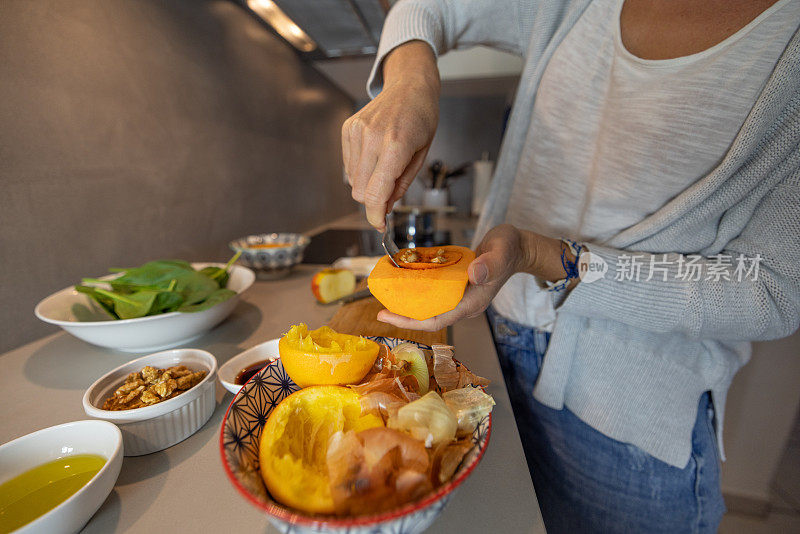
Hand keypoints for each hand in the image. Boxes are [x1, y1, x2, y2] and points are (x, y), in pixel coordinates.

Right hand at [342, 41, 439, 229]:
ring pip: (353, 181)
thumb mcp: (421, 156)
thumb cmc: (421, 119)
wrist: (409, 85)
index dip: (376, 216)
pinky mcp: (347, 129)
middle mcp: (372, 138)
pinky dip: (361, 169)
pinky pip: (349, 165)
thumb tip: (384, 209)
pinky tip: (376, 154)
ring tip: (386, 163)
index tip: (379, 225)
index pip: (376, 193)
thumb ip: (401, 185)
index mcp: (396, 145)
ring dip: (368, 183)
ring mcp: (356, 132)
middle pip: (361, 192)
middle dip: (374, 200)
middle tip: (390, 191)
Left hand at [377, 225, 530, 330]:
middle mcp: (465, 305)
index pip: (437, 320)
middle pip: (430, 318)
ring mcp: (462, 299)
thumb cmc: (509, 248)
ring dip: (409, 306)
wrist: (517, 247)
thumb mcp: (501, 251)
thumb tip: (473, 274)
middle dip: (404, 316)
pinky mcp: (458, 290)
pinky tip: (405, 284)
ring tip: (388, 298)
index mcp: (472, 302)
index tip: (387, 315)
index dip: (410, 321)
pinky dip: (418, 293)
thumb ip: (489, 264)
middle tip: (380, 309)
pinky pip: (434, 297)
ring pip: (430, 309)